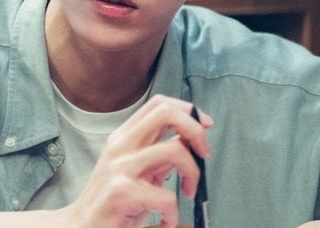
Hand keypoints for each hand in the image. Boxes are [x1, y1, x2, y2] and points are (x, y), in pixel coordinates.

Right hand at [61, 94, 212, 227]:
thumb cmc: (114, 204)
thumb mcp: (137, 171)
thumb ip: (157, 153)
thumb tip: (189, 142)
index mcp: (124, 137)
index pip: (159, 104)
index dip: (188, 110)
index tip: (205, 126)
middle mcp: (121, 145)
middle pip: (166, 114)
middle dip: (195, 131)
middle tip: (204, 154)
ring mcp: (120, 166)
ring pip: (175, 150)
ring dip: (193, 174)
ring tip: (187, 193)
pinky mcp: (122, 192)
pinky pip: (166, 196)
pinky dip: (173, 213)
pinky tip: (165, 220)